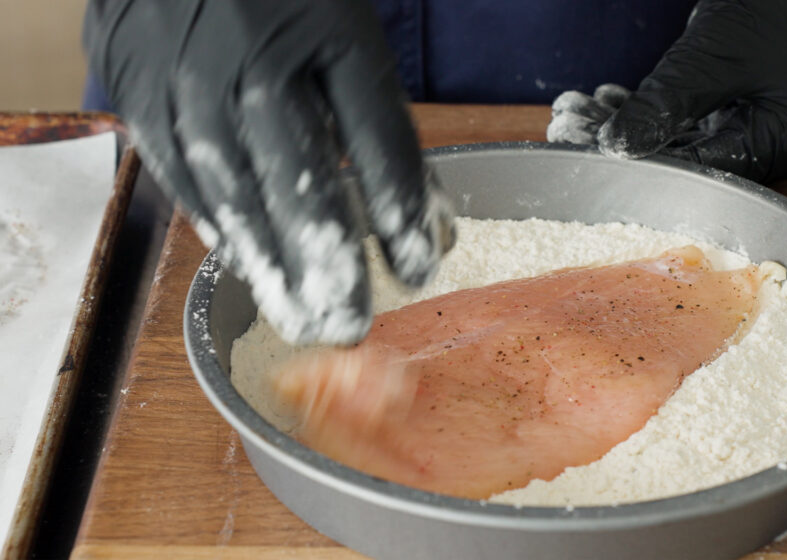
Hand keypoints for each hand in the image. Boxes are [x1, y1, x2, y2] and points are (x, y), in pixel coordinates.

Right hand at [85, 0, 453, 344]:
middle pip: (300, 180)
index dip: (400, 214)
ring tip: (299, 317)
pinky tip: (247, 261)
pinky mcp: (135, 84)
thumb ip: (375, 114)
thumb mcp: (347, 28)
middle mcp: (255, 54)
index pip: (378, 139)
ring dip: (269, 265)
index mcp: (330, 27)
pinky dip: (217, 224)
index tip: (416, 272)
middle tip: (349, 325)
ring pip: (233, 191)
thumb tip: (424, 216)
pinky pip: (178, 174)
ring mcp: (186, 71)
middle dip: (329, 265)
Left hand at [548, 0, 786, 182]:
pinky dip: (648, 113)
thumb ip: (665, 106)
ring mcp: (757, 129)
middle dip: (626, 144)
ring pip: (679, 143)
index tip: (591, 153)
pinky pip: (686, 124)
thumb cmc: (772, 7)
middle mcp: (775, 146)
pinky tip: (604, 102)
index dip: (646, 166)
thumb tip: (615, 147)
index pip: (705, 173)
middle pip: (688, 163)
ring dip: (628, 127)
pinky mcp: (738, 112)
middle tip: (568, 130)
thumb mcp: (710, 59)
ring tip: (574, 112)